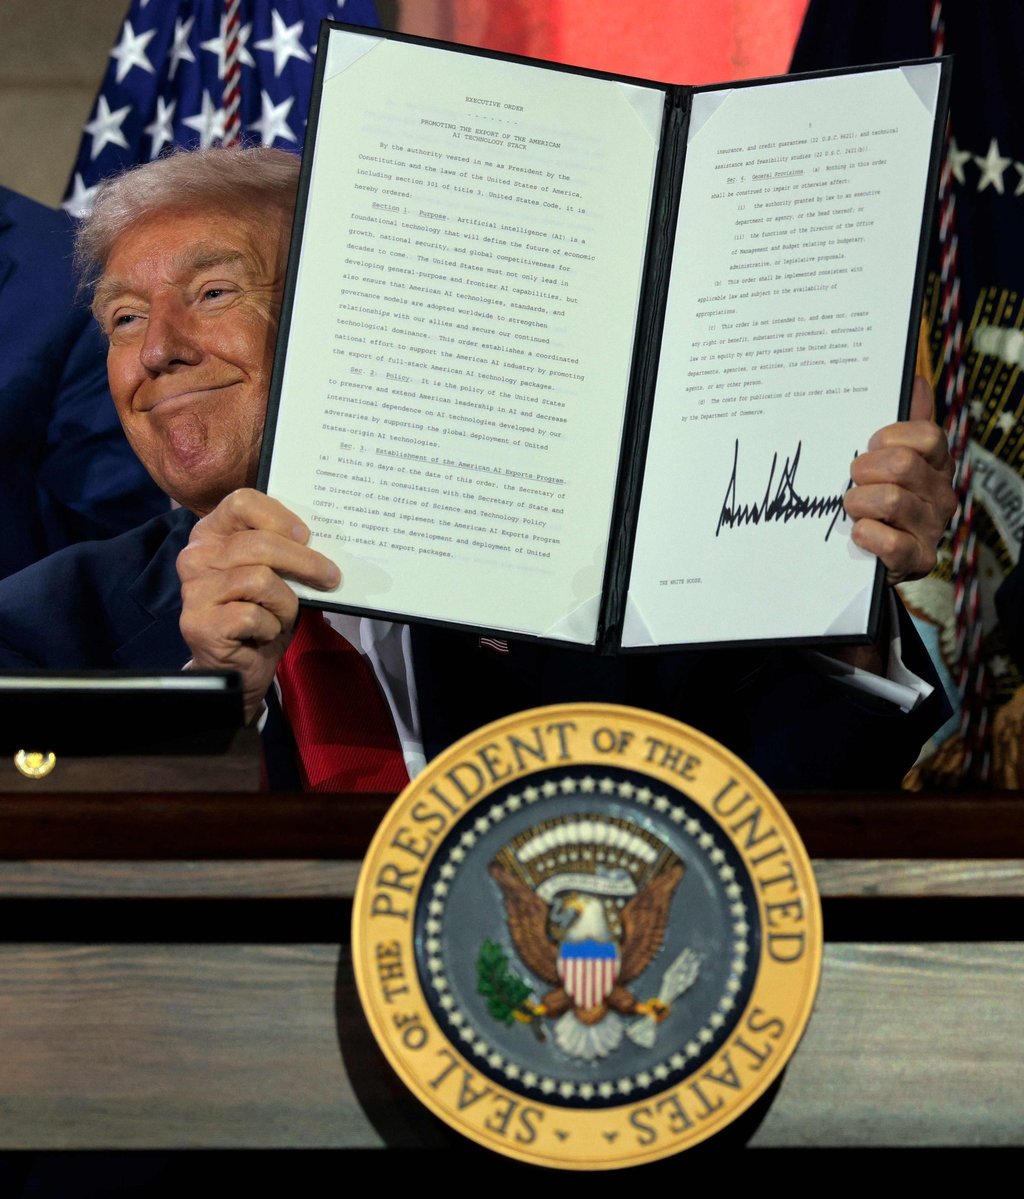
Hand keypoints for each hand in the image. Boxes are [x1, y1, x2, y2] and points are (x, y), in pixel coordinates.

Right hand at [176, 488, 340, 722]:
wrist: (239, 667)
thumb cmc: (260, 615)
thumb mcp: (274, 575)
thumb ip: (283, 552)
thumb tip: (323, 539)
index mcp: (211, 534)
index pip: (242, 502)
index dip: (279, 516)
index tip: (306, 536)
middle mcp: (195, 557)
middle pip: (259, 544)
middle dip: (305, 561)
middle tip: (331, 577)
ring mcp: (193, 591)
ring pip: (261, 580)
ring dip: (286, 603)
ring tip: (283, 615)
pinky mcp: (199, 623)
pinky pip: (253, 616)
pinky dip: (271, 627)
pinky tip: (263, 634)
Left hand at [844, 375, 955, 584]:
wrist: (874, 557)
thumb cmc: (878, 500)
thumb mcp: (888, 459)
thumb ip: (904, 422)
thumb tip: (916, 380)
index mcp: (936, 464)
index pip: (926, 434)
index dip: (889, 437)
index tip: (870, 447)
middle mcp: (941, 494)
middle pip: (901, 464)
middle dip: (863, 471)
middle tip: (854, 481)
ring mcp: (932, 528)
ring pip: (889, 500)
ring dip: (858, 503)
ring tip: (854, 509)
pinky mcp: (918, 560)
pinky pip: (890, 542)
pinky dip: (866, 536)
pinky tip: (860, 534)